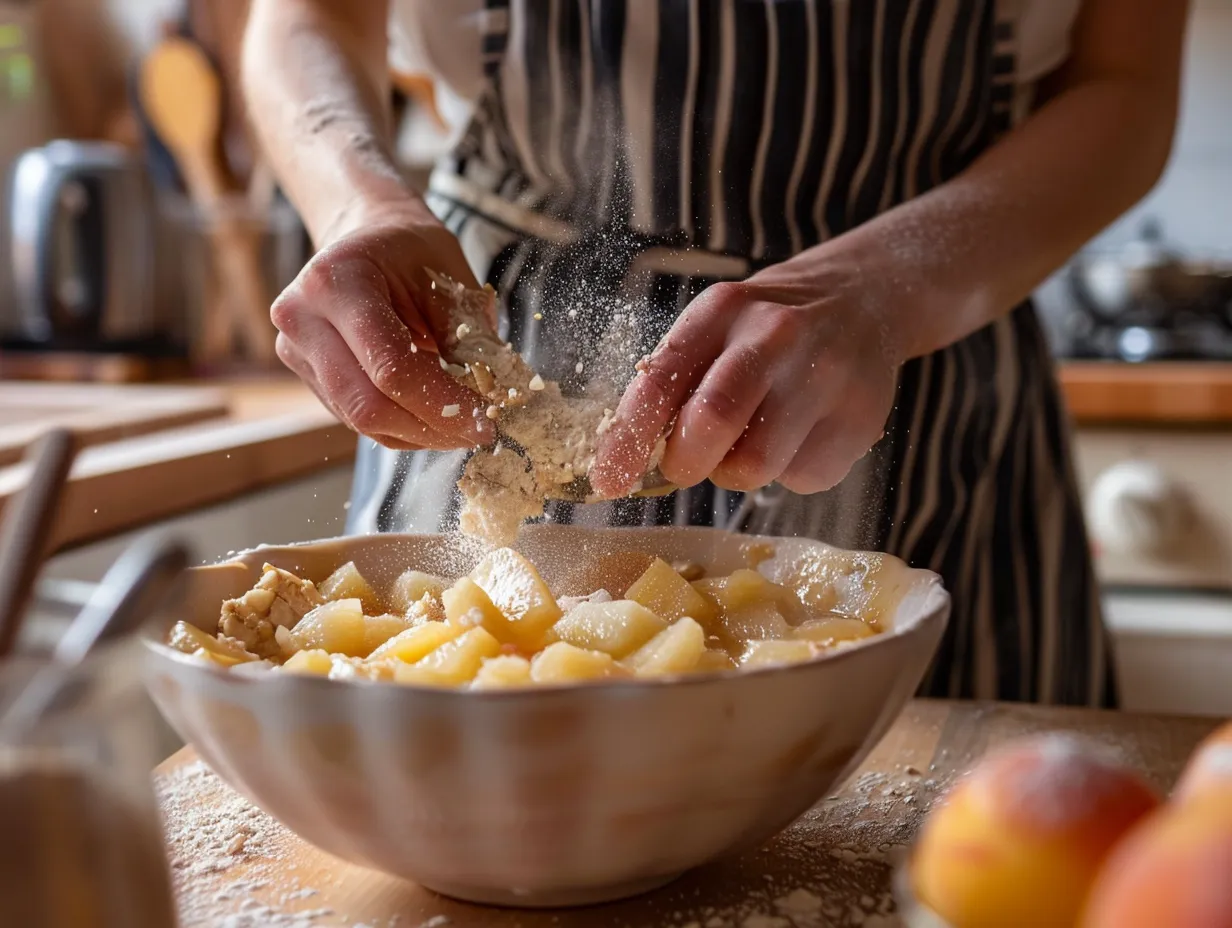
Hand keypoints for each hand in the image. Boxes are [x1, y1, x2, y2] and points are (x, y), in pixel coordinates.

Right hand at [271, 201, 494, 450]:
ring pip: (361, 420)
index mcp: (335, 282)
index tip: (486, 422)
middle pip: (368, 404)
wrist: (368, 237)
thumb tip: (491, 402)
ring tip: (462, 428)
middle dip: (431, 427)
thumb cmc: (412, 252)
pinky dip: (402, 427)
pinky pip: (357, 419)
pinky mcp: (308, 376)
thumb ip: (467, 338)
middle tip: (479, 434)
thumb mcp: (450, 280)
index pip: (390, 367)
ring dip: (419, 433)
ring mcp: (298, 351)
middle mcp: (302, 318)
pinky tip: (434, 420)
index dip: (443, 404)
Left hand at [590, 252, 900, 495]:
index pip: (659, 381)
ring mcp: (824, 375)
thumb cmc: (765, 331)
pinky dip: (789, 472)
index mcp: (720, 311)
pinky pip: (803, 478)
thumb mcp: (715, 329)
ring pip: (756, 465)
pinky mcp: (860, 417)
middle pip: (711, 421)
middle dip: (686, 462)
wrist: (863, 301)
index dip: (627, 439)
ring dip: (738, 471)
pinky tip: (800, 437)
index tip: (607, 481)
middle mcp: (774, 336)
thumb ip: (675, 383)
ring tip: (751, 442)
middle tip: (688, 464)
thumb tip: (627, 460)